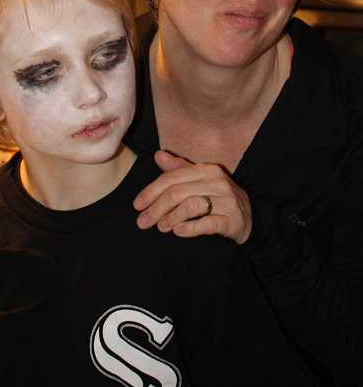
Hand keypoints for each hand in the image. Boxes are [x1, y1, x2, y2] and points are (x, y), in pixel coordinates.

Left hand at [133, 150, 251, 243]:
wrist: (249, 216)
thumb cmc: (218, 197)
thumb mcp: (199, 180)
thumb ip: (178, 169)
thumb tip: (158, 155)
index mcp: (205, 170)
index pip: (172, 178)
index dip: (151, 191)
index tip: (137, 205)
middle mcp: (216, 182)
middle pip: (178, 192)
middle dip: (156, 208)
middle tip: (142, 222)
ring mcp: (226, 201)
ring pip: (191, 205)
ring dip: (171, 217)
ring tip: (160, 227)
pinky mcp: (232, 220)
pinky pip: (207, 223)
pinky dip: (190, 228)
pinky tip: (178, 231)